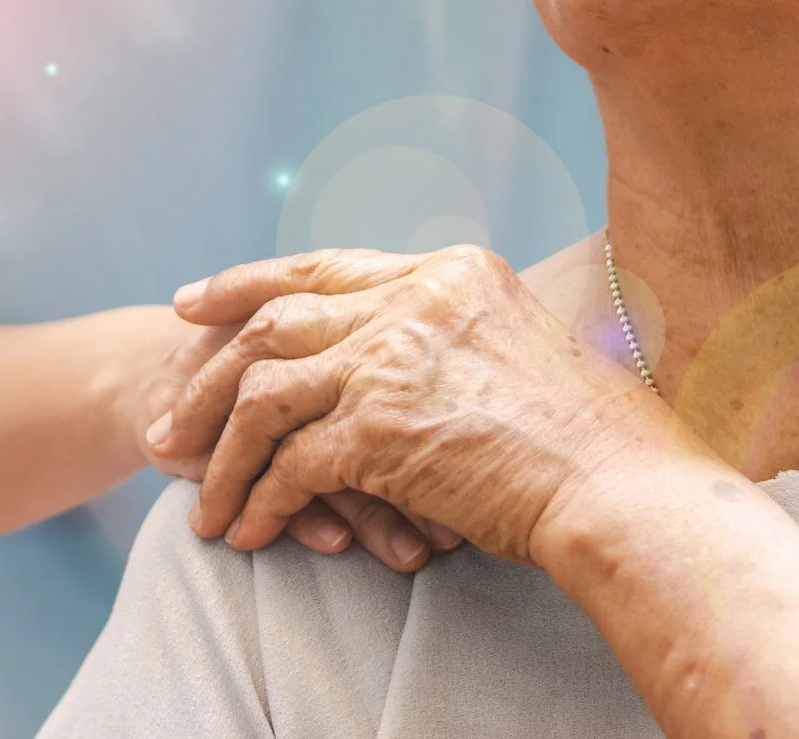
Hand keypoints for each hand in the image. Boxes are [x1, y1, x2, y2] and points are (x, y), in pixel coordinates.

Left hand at [151, 246, 683, 564]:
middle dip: (208, 369)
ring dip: (220, 451)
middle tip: (169, 415)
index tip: (195, 304)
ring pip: (264, 394)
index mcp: (450, 271)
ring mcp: (393, 359)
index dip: (249, 284)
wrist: (629, 493)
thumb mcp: (529, 348)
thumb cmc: (603, 442)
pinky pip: (289, 465)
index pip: (324, 268)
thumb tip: (419, 355)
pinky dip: (259, 500)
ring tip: (196, 494)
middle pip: (274, 320)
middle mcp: (415, 301)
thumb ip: (463, 334)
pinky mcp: (381, 427)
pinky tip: (247, 531)